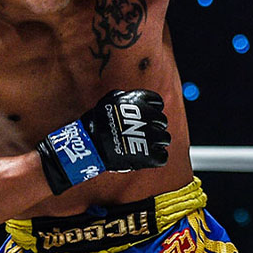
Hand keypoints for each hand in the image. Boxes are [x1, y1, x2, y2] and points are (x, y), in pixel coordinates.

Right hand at [37, 90, 170, 194]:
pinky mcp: (149, 154)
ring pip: (165, 139)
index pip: (158, 103)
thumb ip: (121, 97)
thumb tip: (126, 94)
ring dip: (158, 143)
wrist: (87, 145)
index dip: (153, 111)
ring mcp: (150, 136)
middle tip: (144, 135)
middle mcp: (148, 116)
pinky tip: (146, 158)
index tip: (146, 118)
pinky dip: (156, 158)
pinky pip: (162, 156)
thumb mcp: (107, 102)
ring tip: (145, 147)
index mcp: (139, 101)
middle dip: (155, 128)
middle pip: (162, 121)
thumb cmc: (94, 124)